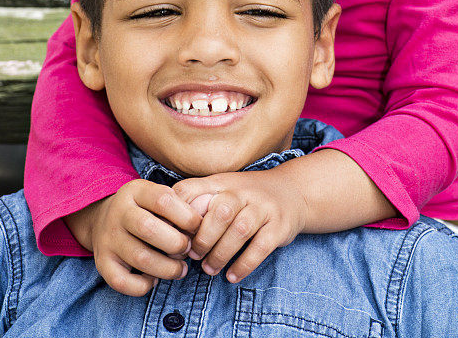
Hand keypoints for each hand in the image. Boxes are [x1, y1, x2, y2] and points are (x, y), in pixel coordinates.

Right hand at [65, 179, 202, 295]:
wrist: (102, 218)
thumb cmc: (143, 208)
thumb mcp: (157, 194)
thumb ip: (178, 205)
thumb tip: (202, 228)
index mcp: (135, 191)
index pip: (163, 200)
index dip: (186, 216)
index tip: (197, 227)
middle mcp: (118, 213)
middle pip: (149, 228)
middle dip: (176, 243)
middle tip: (188, 249)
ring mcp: (108, 238)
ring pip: (140, 258)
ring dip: (167, 268)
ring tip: (181, 269)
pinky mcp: (102, 263)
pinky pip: (122, 281)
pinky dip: (143, 285)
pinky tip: (154, 279)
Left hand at [173, 165, 308, 283]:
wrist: (292, 192)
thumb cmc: (247, 197)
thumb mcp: (222, 189)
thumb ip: (197, 201)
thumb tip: (165, 226)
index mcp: (222, 182)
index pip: (192, 190)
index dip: (177, 214)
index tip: (171, 234)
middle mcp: (243, 191)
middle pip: (219, 211)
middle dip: (203, 238)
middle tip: (192, 256)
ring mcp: (263, 208)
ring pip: (239, 230)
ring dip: (220, 254)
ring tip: (209, 269)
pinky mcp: (279, 226)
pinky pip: (260, 247)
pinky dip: (244, 265)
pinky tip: (232, 276)